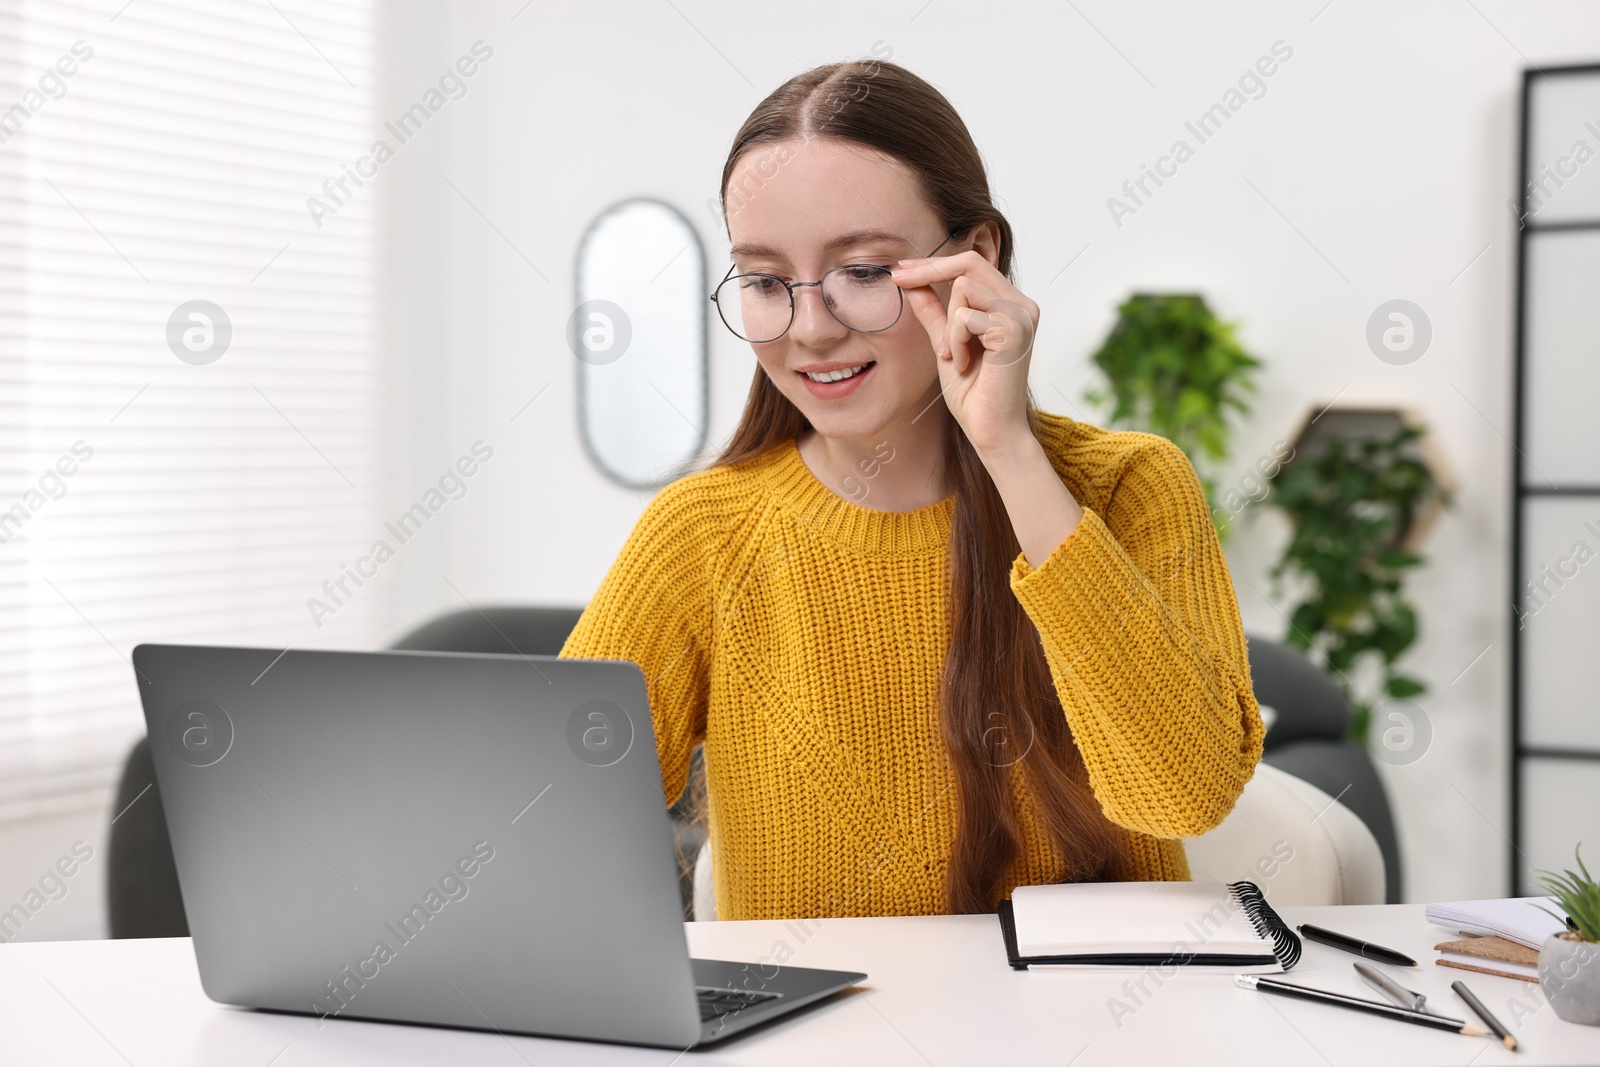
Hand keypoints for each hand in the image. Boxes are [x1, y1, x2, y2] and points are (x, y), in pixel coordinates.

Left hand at [890, 249, 1039, 454]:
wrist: (990, 430)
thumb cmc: (973, 394)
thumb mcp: (946, 343)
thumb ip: (933, 312)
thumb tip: (910, 282)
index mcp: (1009, 305)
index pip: (972, 265)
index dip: (934, 263)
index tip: (900, 269)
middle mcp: (1021, 305)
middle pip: (969, 264)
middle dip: (929, 272)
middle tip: (898, 282)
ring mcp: (1021, 315)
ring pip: (964, 288)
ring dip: (948, 325)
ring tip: (954, 355)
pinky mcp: (1014, 330)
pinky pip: (965, 317)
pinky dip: (955, 341)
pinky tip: (964, 364)